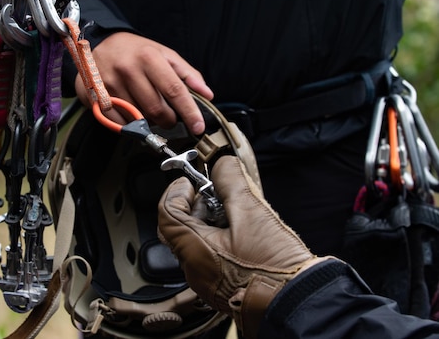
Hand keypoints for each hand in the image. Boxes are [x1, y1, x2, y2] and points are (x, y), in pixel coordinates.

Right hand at [75, 32, 213, 133]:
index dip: (189, 111)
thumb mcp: (164, 54)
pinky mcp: (96, 97)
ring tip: (148, 109)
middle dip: (168, 120)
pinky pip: (120, 123)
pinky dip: (131, 124)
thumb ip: (187, 74)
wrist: (100, 43)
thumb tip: (207, 94)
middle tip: (169, 117)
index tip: (198, 126)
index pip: (174, 90)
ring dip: (149, 122)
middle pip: (156, 110)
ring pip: (139, 119)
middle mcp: (128, 70)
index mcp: (149, 58)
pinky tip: (132, 112)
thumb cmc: (136, 51)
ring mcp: (110, 85)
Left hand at [158, 155, 328, 337]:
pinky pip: (210, 257)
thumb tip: (221, 164)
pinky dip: (219, 239)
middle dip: (196, 205)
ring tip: (236, 212)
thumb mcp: (252, 212)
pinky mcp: (223, 288)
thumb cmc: (274, 267)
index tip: (191, 180)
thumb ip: (231, 182)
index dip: (176, 191)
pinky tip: (243, 232)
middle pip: (180, 227)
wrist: (299, 303)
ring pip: (196, 242)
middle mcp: (194, 269)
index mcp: (194, 250)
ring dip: (210, 222)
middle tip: (217, 193)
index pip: (167, 213)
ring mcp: (207, 281)